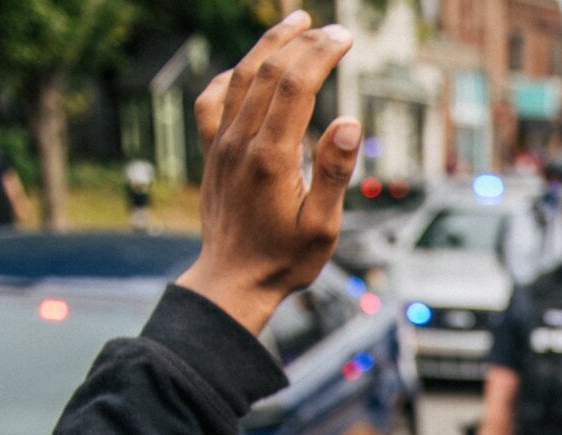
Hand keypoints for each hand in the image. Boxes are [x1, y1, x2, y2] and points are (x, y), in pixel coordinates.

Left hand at [176, 12, 361, 335]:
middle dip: (303, 43)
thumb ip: (334, 173)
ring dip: (268, 46)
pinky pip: (213, 101)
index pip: (295, 86)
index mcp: (271, 158)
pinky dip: (229, 76)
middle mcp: (241, 143)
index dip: (320, 54)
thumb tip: (348, 123)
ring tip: (294, 22)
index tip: (344, 38)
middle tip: (333, 29)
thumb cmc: (283, 261)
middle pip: (269, 73)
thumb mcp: (322, 227)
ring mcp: (222, 145)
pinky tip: (244, 69)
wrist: (232, 283)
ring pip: (240, 78)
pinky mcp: (212, 153)